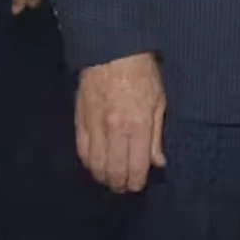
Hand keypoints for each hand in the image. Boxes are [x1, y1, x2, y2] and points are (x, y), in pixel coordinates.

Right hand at [75, 53, 165, 193]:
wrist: (112, 52)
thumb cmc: (143, 74)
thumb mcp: (159, 101)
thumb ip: (157, 134)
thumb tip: (158, 162)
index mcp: (138, 125)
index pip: (136, 165)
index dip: (137, 181)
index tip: (138, 186)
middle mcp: (115, 130)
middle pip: (114, 170)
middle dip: (119, 184)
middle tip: (124, 188)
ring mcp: (95, 127)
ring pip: (95, 165)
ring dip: (102, 177)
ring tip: (110, 181)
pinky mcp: (80, 121)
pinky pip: (82, 151)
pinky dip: (88, 164)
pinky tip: (95, 167)